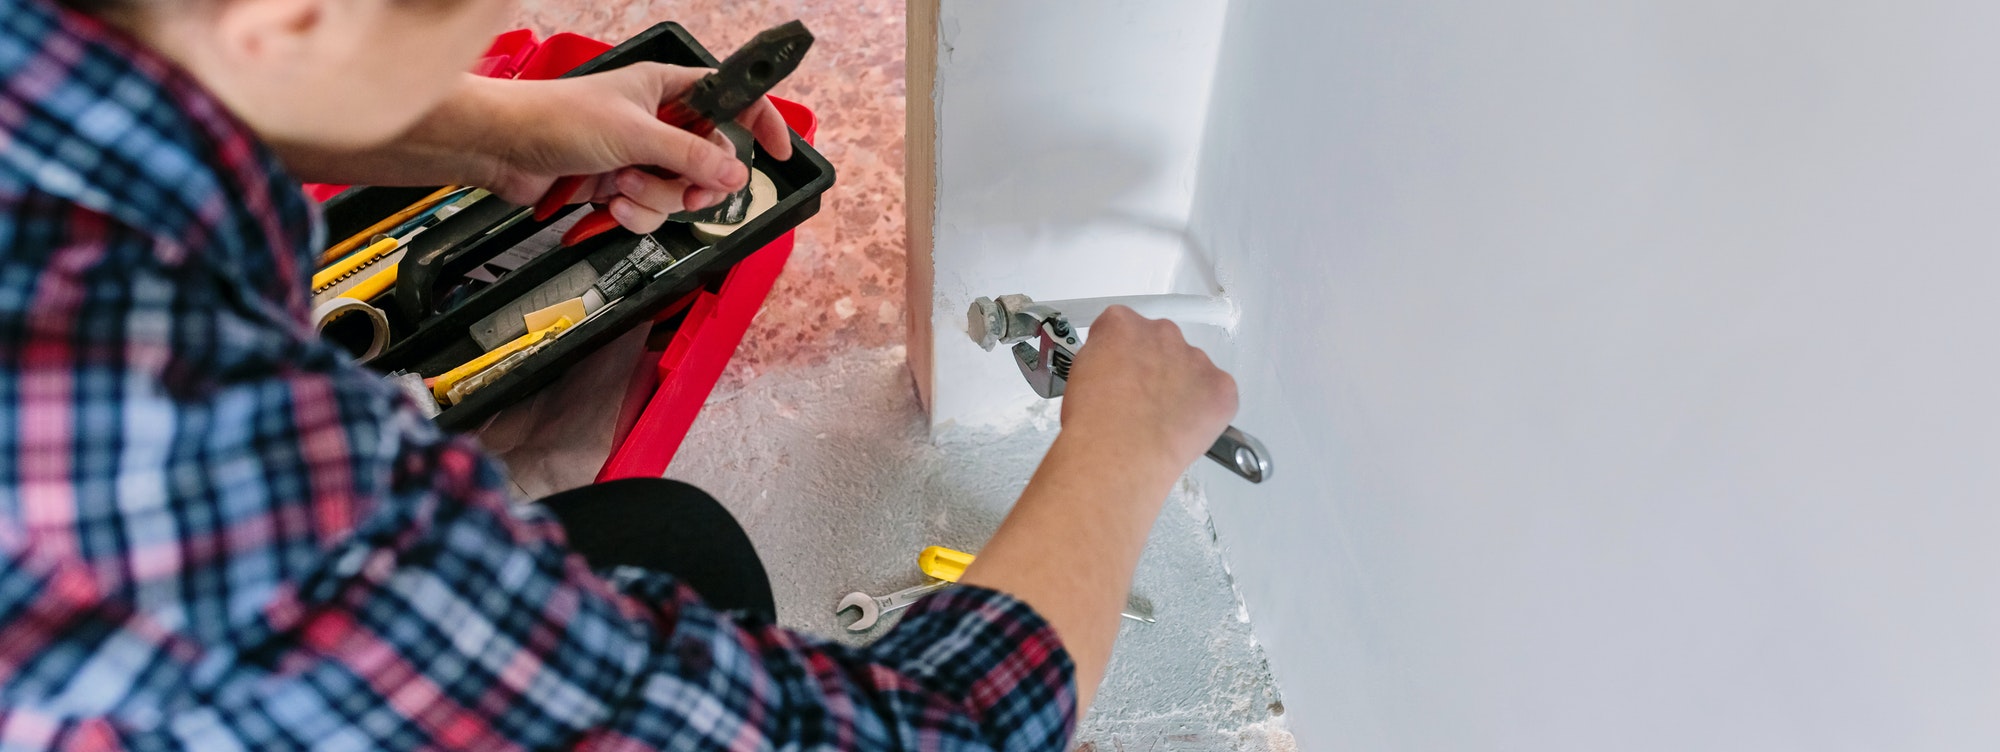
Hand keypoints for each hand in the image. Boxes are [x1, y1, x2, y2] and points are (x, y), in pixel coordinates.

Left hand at [473, 63, 793, 230]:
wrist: (503, 149)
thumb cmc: (557, 118)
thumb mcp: (635, 134)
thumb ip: (690, 156)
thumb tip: (735, 174)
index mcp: (667, 89)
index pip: (729, 101)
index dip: (758, 122)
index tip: (779, 151)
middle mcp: (657, 122)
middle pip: (708, 161)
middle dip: (695, 182)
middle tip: (691, 191)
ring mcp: (638, 156)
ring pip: (679, 192)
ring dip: (655, 198)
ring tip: (622, 186)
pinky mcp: (618, 186)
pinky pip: (650, 211)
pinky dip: (634, 214)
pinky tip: (611, 206)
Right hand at [1059, 306, 1238, 473]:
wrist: (1118, 452)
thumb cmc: (1094, 422)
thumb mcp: (1077, 376)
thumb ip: (1102, 361)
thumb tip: (1111, 373)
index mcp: (1122, 324)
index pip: (1124, 328)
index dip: (1121, 356)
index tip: (1121, 374)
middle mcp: (1162, 333)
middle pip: (1162, 345)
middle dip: (1155, 369)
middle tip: (1141, 401)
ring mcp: (1195, 359)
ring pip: (1192, 369)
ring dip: (1182, 388)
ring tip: (1161, 421)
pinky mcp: (1221, 387)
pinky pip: (1219, 394)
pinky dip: (1207, 410)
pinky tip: (1184, 428)